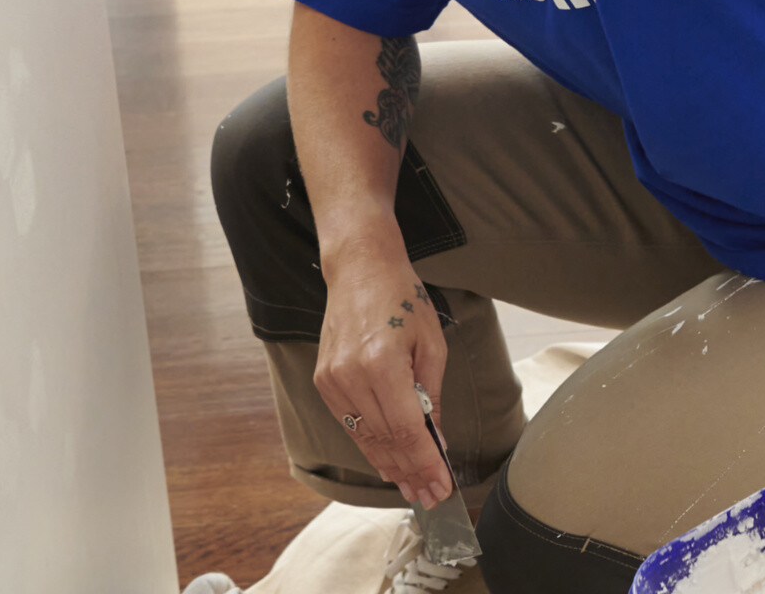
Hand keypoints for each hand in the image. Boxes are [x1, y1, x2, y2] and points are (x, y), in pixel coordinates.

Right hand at [315, 256, 455, 508]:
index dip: (424, 463)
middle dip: (410, 472)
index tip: (441, 485)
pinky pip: (351, 424)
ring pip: (364, 437)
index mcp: (381, 363)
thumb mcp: (431, 342)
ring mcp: (332, 380)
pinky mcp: (324, 381)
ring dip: (390, 465)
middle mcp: (350, 376)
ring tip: (412, 487)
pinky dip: (371, 444)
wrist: (360, 269)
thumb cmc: (401, 298)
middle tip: (430, 495)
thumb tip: (435, 436)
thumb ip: (431, 393)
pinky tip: (387, 460)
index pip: (405, 430)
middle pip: (383, 440)